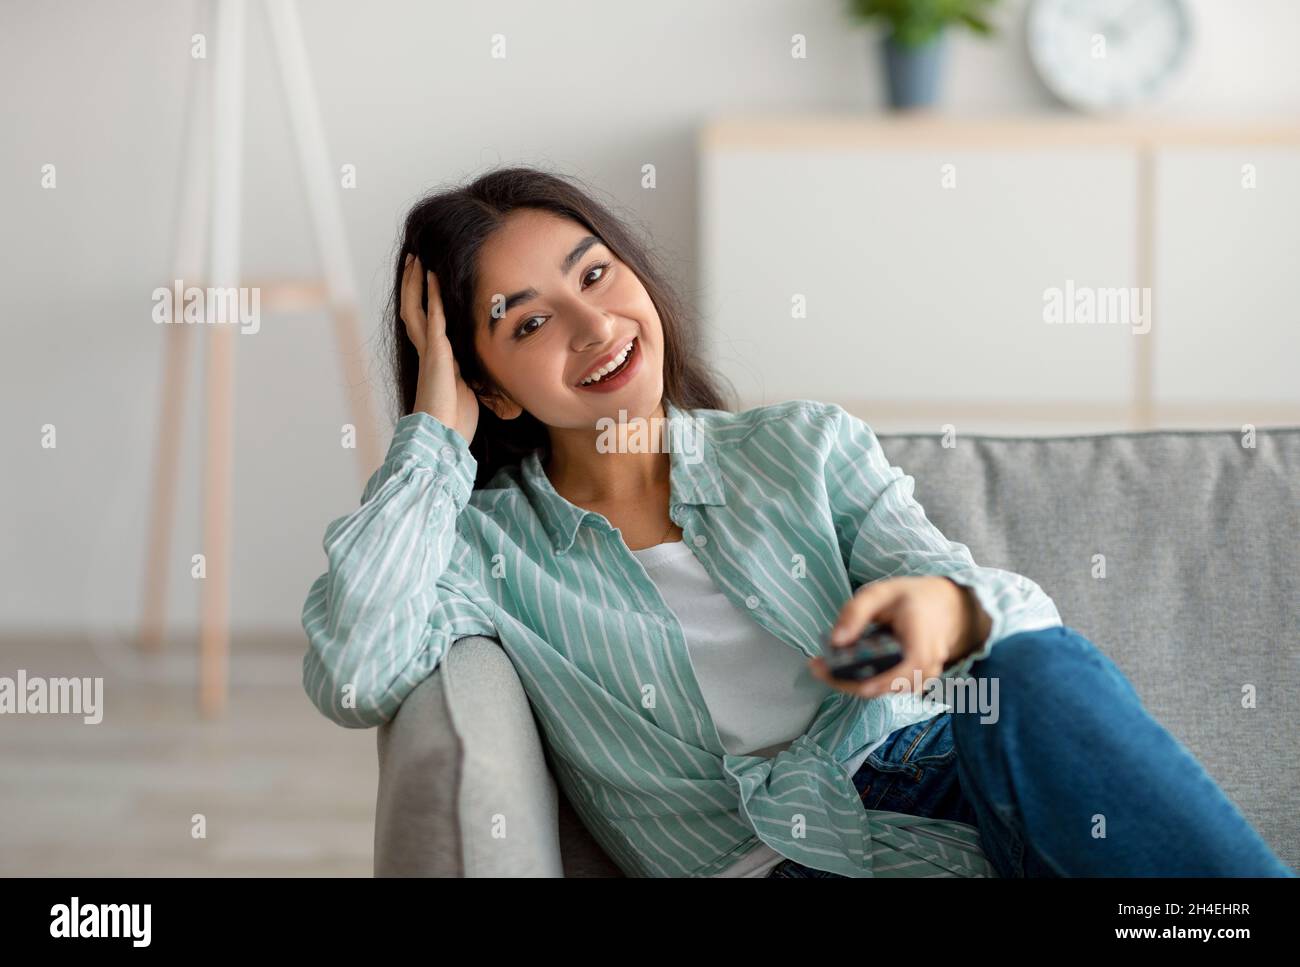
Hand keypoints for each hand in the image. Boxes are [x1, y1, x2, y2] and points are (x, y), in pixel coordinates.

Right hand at [400, 253, 479, 445]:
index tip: (426, 282)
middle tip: (414, 261)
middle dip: (413, 285)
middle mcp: (427, 353)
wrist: (442, 438)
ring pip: (416, 308)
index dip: (423, 302)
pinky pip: (433, 317)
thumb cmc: (455, 423)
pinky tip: (432, 276)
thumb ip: (475, 380)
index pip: (425, 323)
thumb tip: (495, 383)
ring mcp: (429, 352)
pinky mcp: (435, 354)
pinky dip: (432, 296)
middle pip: (413, 310)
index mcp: (434, 361)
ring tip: (416, 260)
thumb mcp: (470, 394)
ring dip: (416, 283)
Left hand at [808, 576, 974, 698]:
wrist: (942, 608)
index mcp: (923, 635)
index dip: (886, 678)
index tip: (858, 683)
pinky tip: (841, 669)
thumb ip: (856, 612)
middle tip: (819, 667)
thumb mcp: (881, 593)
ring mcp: (924, 676)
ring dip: (854, 682)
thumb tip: (835, 641)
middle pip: (890, 684)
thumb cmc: (910, 599)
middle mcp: (929, 662)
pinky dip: (863, 681)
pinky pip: (886, 688)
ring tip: (824, 667)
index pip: (911, 664)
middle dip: (852, 681)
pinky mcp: (914, 683)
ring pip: (886, 690)